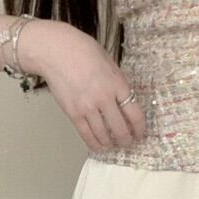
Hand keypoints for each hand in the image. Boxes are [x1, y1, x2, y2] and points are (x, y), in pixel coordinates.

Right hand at [34, 22, 145, 152]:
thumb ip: (119, 83)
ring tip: (115, 145)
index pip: (135, 113)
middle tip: (129, 142)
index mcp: (118, 84)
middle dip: (127, 139)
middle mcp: (104, 98)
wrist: (57, 52)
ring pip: (104, 135)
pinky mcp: (72, 113)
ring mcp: (87, 107)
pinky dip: (94, 143)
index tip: (141, 133)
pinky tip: (99, 146)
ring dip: (111, 143)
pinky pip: (86, 134)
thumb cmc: (85, 52)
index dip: (140, 128)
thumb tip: (126, 100)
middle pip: (121, 128)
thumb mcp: (111, 64)